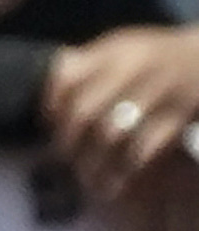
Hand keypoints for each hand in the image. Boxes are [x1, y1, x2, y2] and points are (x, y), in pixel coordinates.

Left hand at [45, 27, 198, 205]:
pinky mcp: (181, 116)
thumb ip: (92, 64)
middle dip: (69, 140)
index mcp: (113, 51)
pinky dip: (128, 168)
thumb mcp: (127, 48)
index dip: (51, 106)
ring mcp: (158, 93)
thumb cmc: (164, 56)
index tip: (48, 126)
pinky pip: (145, 148)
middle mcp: (132, 70)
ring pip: (111, 133)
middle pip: (84, 110)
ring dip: (95, 162)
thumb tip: (52, 92)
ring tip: (90, 181)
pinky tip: (121, 182)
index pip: (66, 78)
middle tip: (65, 160)